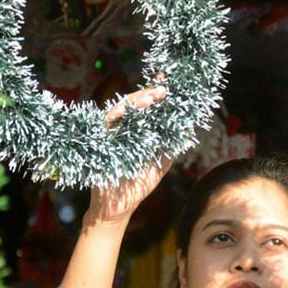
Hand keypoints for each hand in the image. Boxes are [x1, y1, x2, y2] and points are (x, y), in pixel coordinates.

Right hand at [85, 84, 171, 226]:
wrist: (118, 206)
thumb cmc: (138, 184)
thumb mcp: (161, 162)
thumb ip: (172, 146)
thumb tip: (188, 128)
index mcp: (138, 131)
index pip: (147, 107)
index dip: (156, 93)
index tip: (170, 80)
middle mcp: (124, 127)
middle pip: (134, 103)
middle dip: (149, 94)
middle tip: (164, 90)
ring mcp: (111, 132)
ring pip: (121, 108)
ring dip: (137, 100)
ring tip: (153, 96)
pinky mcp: (99, 139)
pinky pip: (107, 121)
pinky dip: (118, 113)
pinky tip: (130, 109)